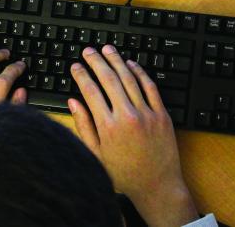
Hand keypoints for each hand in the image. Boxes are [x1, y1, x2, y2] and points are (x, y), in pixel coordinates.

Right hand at [69, 45, 197, 226]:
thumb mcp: (96, 155)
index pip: (91, 91)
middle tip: (88, 51)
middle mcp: (127, 116)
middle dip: (96, 61)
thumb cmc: (124, 174)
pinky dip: (140, 72)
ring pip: (129, 78)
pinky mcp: (161, 114)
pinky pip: (150, 87)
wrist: (157, 185)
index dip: (81, 75)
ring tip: (107, 49)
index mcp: (108, 127)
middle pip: (109, 79)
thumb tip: (73, 102)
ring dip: (117, 60)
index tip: (75, 66)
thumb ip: (84, 127)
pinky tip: (131, 64)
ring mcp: (146, 113)